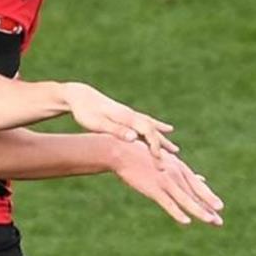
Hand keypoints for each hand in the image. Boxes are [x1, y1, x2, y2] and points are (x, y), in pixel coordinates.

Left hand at [64, 82, 178, 163]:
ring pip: (152, 127)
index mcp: (126, 117)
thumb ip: (116, 130)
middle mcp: (131, 115)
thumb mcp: (97, 123)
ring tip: (176, 150)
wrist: (79, 96)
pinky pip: (147, 123)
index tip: (159, 160)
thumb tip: (134, 138)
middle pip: (153, 131)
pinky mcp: (127, 115)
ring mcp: (130, 114)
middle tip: (175, 160)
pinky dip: (158, 128)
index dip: (155, 146)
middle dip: (163, 146)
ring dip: (164, 139)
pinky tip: (166, 129)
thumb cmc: (85, 111)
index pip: (147, 132)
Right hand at [108, 139, 223, 225]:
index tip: (219, 207)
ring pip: (186, 199)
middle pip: (195, 194)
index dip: (208, 196)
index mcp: (177, 167)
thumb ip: (182, 172)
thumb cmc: (141, 155)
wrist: (121, 151)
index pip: (196, 185)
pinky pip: (168, 203)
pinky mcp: (153, 188)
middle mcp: (175, 174)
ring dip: (199, 211)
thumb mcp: (165, 160)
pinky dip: (177, 212)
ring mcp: (165, 181)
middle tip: (220, 221)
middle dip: (208, 207)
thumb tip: (201, 179)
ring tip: (211, 221)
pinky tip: (186, 221)